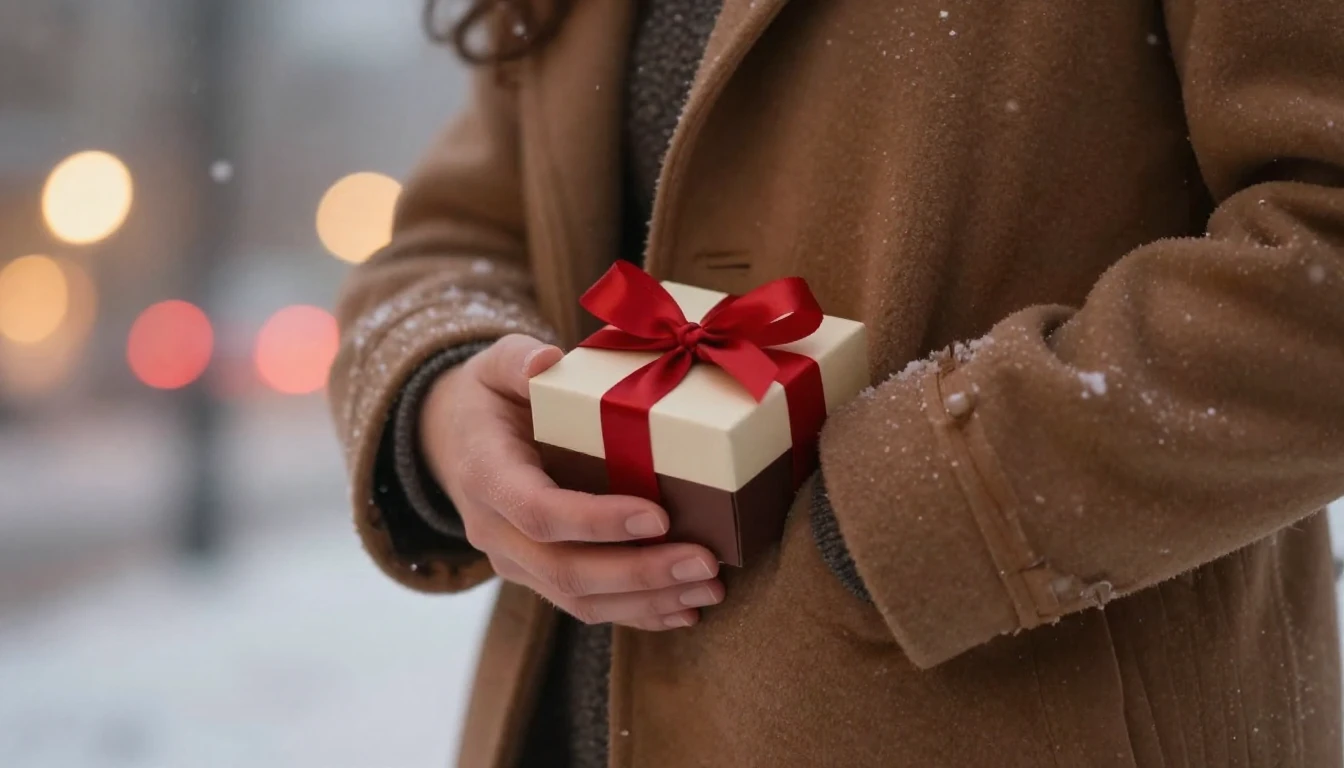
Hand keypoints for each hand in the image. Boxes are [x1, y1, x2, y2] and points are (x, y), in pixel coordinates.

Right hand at [420, 334, 723, 629]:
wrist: (455, 440)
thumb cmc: (490, 397)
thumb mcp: (494, 364)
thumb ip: (517, 360)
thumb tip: (546, 361)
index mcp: (485, 474)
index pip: (538, 511)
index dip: (598, 521)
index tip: (659, 516)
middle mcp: (494, 530)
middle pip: (565, 570)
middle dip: (641, 573)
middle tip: (706, 563)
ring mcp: (514, 562)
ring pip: (579, 601)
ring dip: (649, 601)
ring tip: (710, 589)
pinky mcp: (537, 577)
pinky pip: (585, 607)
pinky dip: (639, 613)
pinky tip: (685, 610)